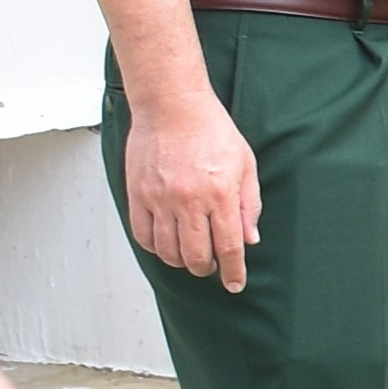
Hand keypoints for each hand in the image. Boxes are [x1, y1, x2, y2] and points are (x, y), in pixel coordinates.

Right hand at [118, 88, 260, 291]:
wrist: (172, 105)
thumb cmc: (210, 129)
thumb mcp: (245, 164)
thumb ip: (248, 204)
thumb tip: (249, 238)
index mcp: (220, 194)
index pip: (228, 248)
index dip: (233, 272)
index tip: (235, 284)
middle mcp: (189, 200)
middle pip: (196, 256)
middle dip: (206, 269)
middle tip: (210, 266)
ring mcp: (160, 199)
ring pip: (168, 251)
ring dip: (181, 261)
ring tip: (189, 254)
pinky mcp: (138, 194)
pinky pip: (143, 235)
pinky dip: (155, 247)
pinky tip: (165, 242)